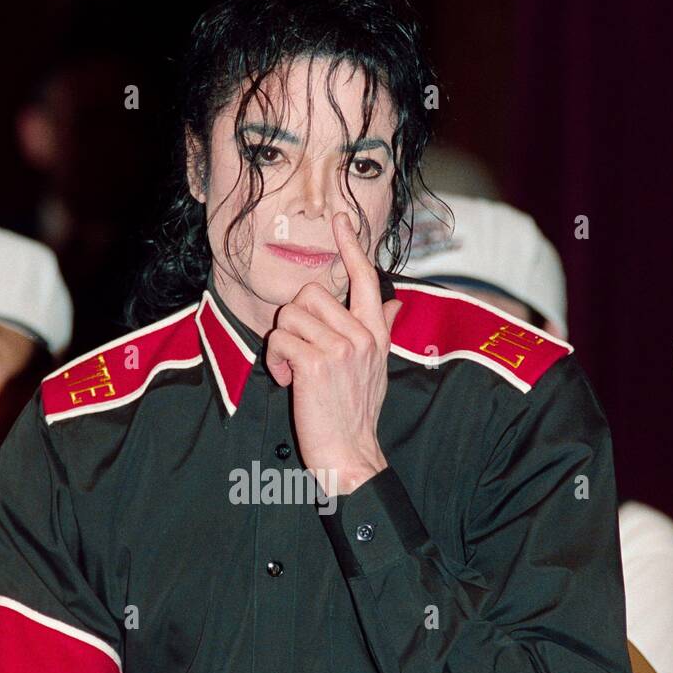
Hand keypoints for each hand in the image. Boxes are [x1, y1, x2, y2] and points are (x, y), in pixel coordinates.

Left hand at [265, 212, 399, 495]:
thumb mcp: (378, 368)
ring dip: (282, 344)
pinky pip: (279, 339)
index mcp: (375, 333)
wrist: (350, 453)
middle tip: (299, 353)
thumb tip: (396, 302)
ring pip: (290, 315)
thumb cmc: (357, 414)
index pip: (366, 278)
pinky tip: (289, 382)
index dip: (351, 245)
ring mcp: (340, 348)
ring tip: (294, 371)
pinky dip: (275, 361)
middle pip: (311, 293)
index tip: (341, 219)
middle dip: (294, 321)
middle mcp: (361, 335)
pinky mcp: (316, 362)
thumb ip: (383, 330)